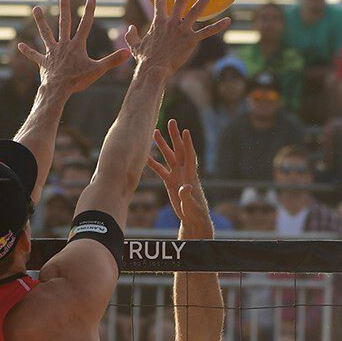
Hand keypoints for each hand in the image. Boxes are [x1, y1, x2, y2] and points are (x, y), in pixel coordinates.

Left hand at [18, 0, 130, 94]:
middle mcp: (63, 45)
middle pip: (64, 23)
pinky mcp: (44, 62)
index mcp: (77, 46)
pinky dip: (28, 51)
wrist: (59, 90)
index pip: (85, 25)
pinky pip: (35, 56)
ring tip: (36, 8)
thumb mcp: (97, 70)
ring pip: (46, 33)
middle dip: (65, 8)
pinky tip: (20, 45)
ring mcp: (52, 52)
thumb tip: (127, 53)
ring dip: (41, 21)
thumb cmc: (78, 80)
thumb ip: (112, 60)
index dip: (90, 12)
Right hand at [126, 0, 229, 77]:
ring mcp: (182, 30)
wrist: (154, 70)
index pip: (159, 2)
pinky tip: (228, 20)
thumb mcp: (134, 46)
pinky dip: (218, 26)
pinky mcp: (191, 41)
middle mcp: (172, 22)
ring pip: (196, 10)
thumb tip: (129, 28)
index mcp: (159, 22)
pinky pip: (207, 32)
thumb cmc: (144, 60)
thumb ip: (131, 35)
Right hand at [147, 119, 211, 237]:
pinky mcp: (170, 182)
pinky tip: (146, 156)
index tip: (185, 131)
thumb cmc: (195, 212)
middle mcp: (184, 172)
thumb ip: (187, 195)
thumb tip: (185, 187)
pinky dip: (153, 163)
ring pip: (168, 157)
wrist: (192, 218)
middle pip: (178, 150)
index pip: (189, 155)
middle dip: (174, 136)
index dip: (187, 143)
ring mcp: (177, 176)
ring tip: (155, 132)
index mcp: (191, 175)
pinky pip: (161, 170)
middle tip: (171, 121)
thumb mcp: (191, 205)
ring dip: (162, 145)